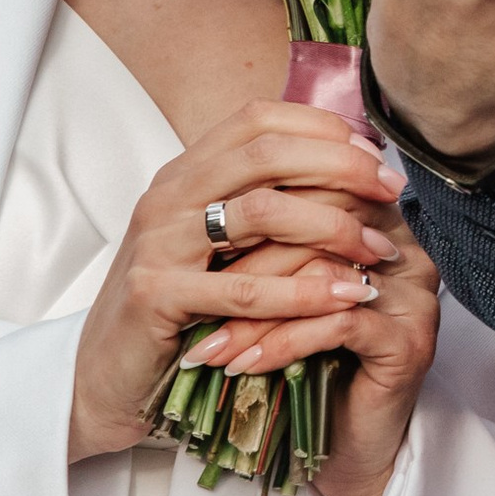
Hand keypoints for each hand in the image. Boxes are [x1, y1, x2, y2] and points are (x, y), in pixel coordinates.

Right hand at [69, 101, 408, 462]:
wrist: (102, 378)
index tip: (375, 154)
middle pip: (267, 153)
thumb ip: (265, 202)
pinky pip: (244, 288)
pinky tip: (347, 296)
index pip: (259, 118)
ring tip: (380, 251)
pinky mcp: (155, 296)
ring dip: (334, 228)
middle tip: (392, 192)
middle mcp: (167, 195)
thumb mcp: (217, 244)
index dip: (323, 128)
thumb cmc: (177, 308)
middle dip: (342, 167)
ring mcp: (157, 243)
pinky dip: (304, 291)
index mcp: (184, 172)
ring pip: (262, 212)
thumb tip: (355, 168)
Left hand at [186, 207, 441, 495]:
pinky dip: (283, 343)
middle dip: (248, 267)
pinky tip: (245, 365)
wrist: (345, 443)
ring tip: (209, 347)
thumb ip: (273, 240)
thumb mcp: (287, 292)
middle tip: (191, 297)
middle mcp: (406, 247)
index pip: (319, 189)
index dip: (254, 217)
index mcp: (380, 219)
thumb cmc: (311, 362)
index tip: (195, 248)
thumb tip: (210, 204)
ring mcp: (414, 294)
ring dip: (256, 315)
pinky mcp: (410, 340)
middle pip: (322, 228)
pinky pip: (338, 325)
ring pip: (324, 279)